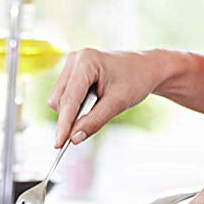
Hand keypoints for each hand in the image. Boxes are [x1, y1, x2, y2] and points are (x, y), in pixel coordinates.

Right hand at [46, 48, 161, 147]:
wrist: (145, 68)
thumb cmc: (135, 81)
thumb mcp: (118, 103)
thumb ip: (94, 121)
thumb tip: (74, 138)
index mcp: (86, 61)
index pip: (69, 99)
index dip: (64, 123)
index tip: (59, 144)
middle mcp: (74, 59)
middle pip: (59, 99)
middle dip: (69, 117)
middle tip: (90, 124)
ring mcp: (71, 63)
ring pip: (58, 98)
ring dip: (71, 111)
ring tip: (97, 105)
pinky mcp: (71, 70)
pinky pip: (63, 95)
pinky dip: (73, 106)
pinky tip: (91, 102)